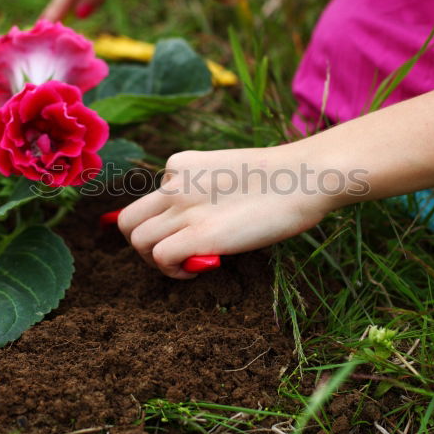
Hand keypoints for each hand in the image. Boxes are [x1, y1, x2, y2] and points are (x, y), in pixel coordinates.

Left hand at [117, 144, 365, 277]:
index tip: (187, 233)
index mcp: (181, 164)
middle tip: (174, 255)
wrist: (306, 177)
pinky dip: (172, 269)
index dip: (163, 223)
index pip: (148, 200)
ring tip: (185, 264)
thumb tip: (200, 224)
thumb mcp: (229, 174)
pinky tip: (196, 268)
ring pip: (136, 240)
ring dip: (155, 260)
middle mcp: (174, 184)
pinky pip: (160, 256)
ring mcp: (184, 208)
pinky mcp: (200, 234)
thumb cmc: (282, 180)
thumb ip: (205, 192)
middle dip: (144, 243)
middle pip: (127, 220)